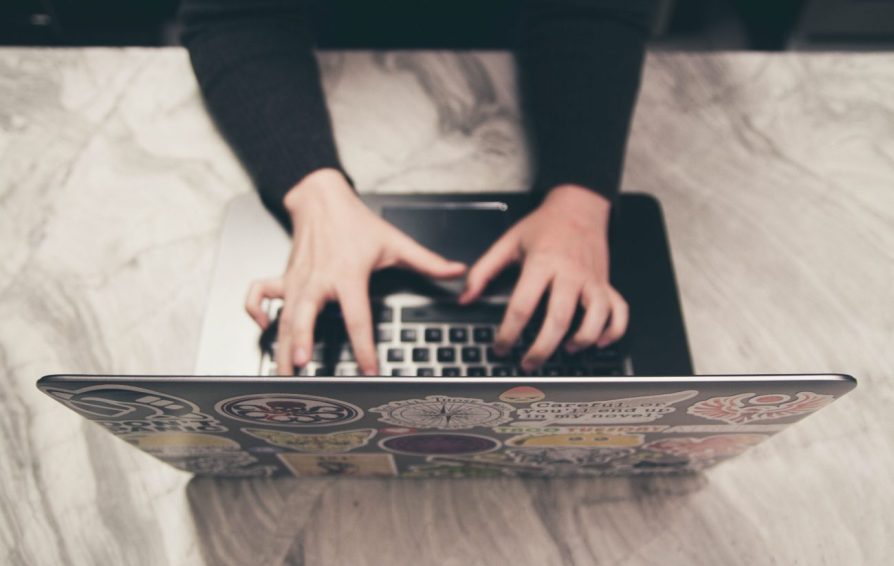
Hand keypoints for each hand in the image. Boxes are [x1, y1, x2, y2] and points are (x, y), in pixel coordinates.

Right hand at [245, 168, 465, 375]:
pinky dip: (255, 310)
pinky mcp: (283, 277)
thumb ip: (427, 261)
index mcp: (347, 275)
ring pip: (283, 315)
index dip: (364, 346)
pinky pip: (259, 295)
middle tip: (300, 366)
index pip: (357, 317)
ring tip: (280, 371)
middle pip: (306, 315)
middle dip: (300, 341)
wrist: (321, 197)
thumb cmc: (355, 223)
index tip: (368, 369)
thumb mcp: (395, 241)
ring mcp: (296, 280)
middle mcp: (318, 280)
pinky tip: (261, 328)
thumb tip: (457, 272)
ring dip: (279, 343)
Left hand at [459, 185, 627, 370]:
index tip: (500, 347)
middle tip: (528, 363)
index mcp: (543, 263)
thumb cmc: (543, 226)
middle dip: (542, 348)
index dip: (508, 333)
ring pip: (595, 317)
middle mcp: (570, 273)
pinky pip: (619, 311)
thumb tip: (465, 297)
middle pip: (559, 319)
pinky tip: (598, 342)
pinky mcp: (607, 283)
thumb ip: (483, 271)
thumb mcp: (508, 243)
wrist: (579, 206)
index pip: (523, 306)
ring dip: (582, 340)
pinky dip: (613, 330)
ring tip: (566, 351)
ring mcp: (593, 279)